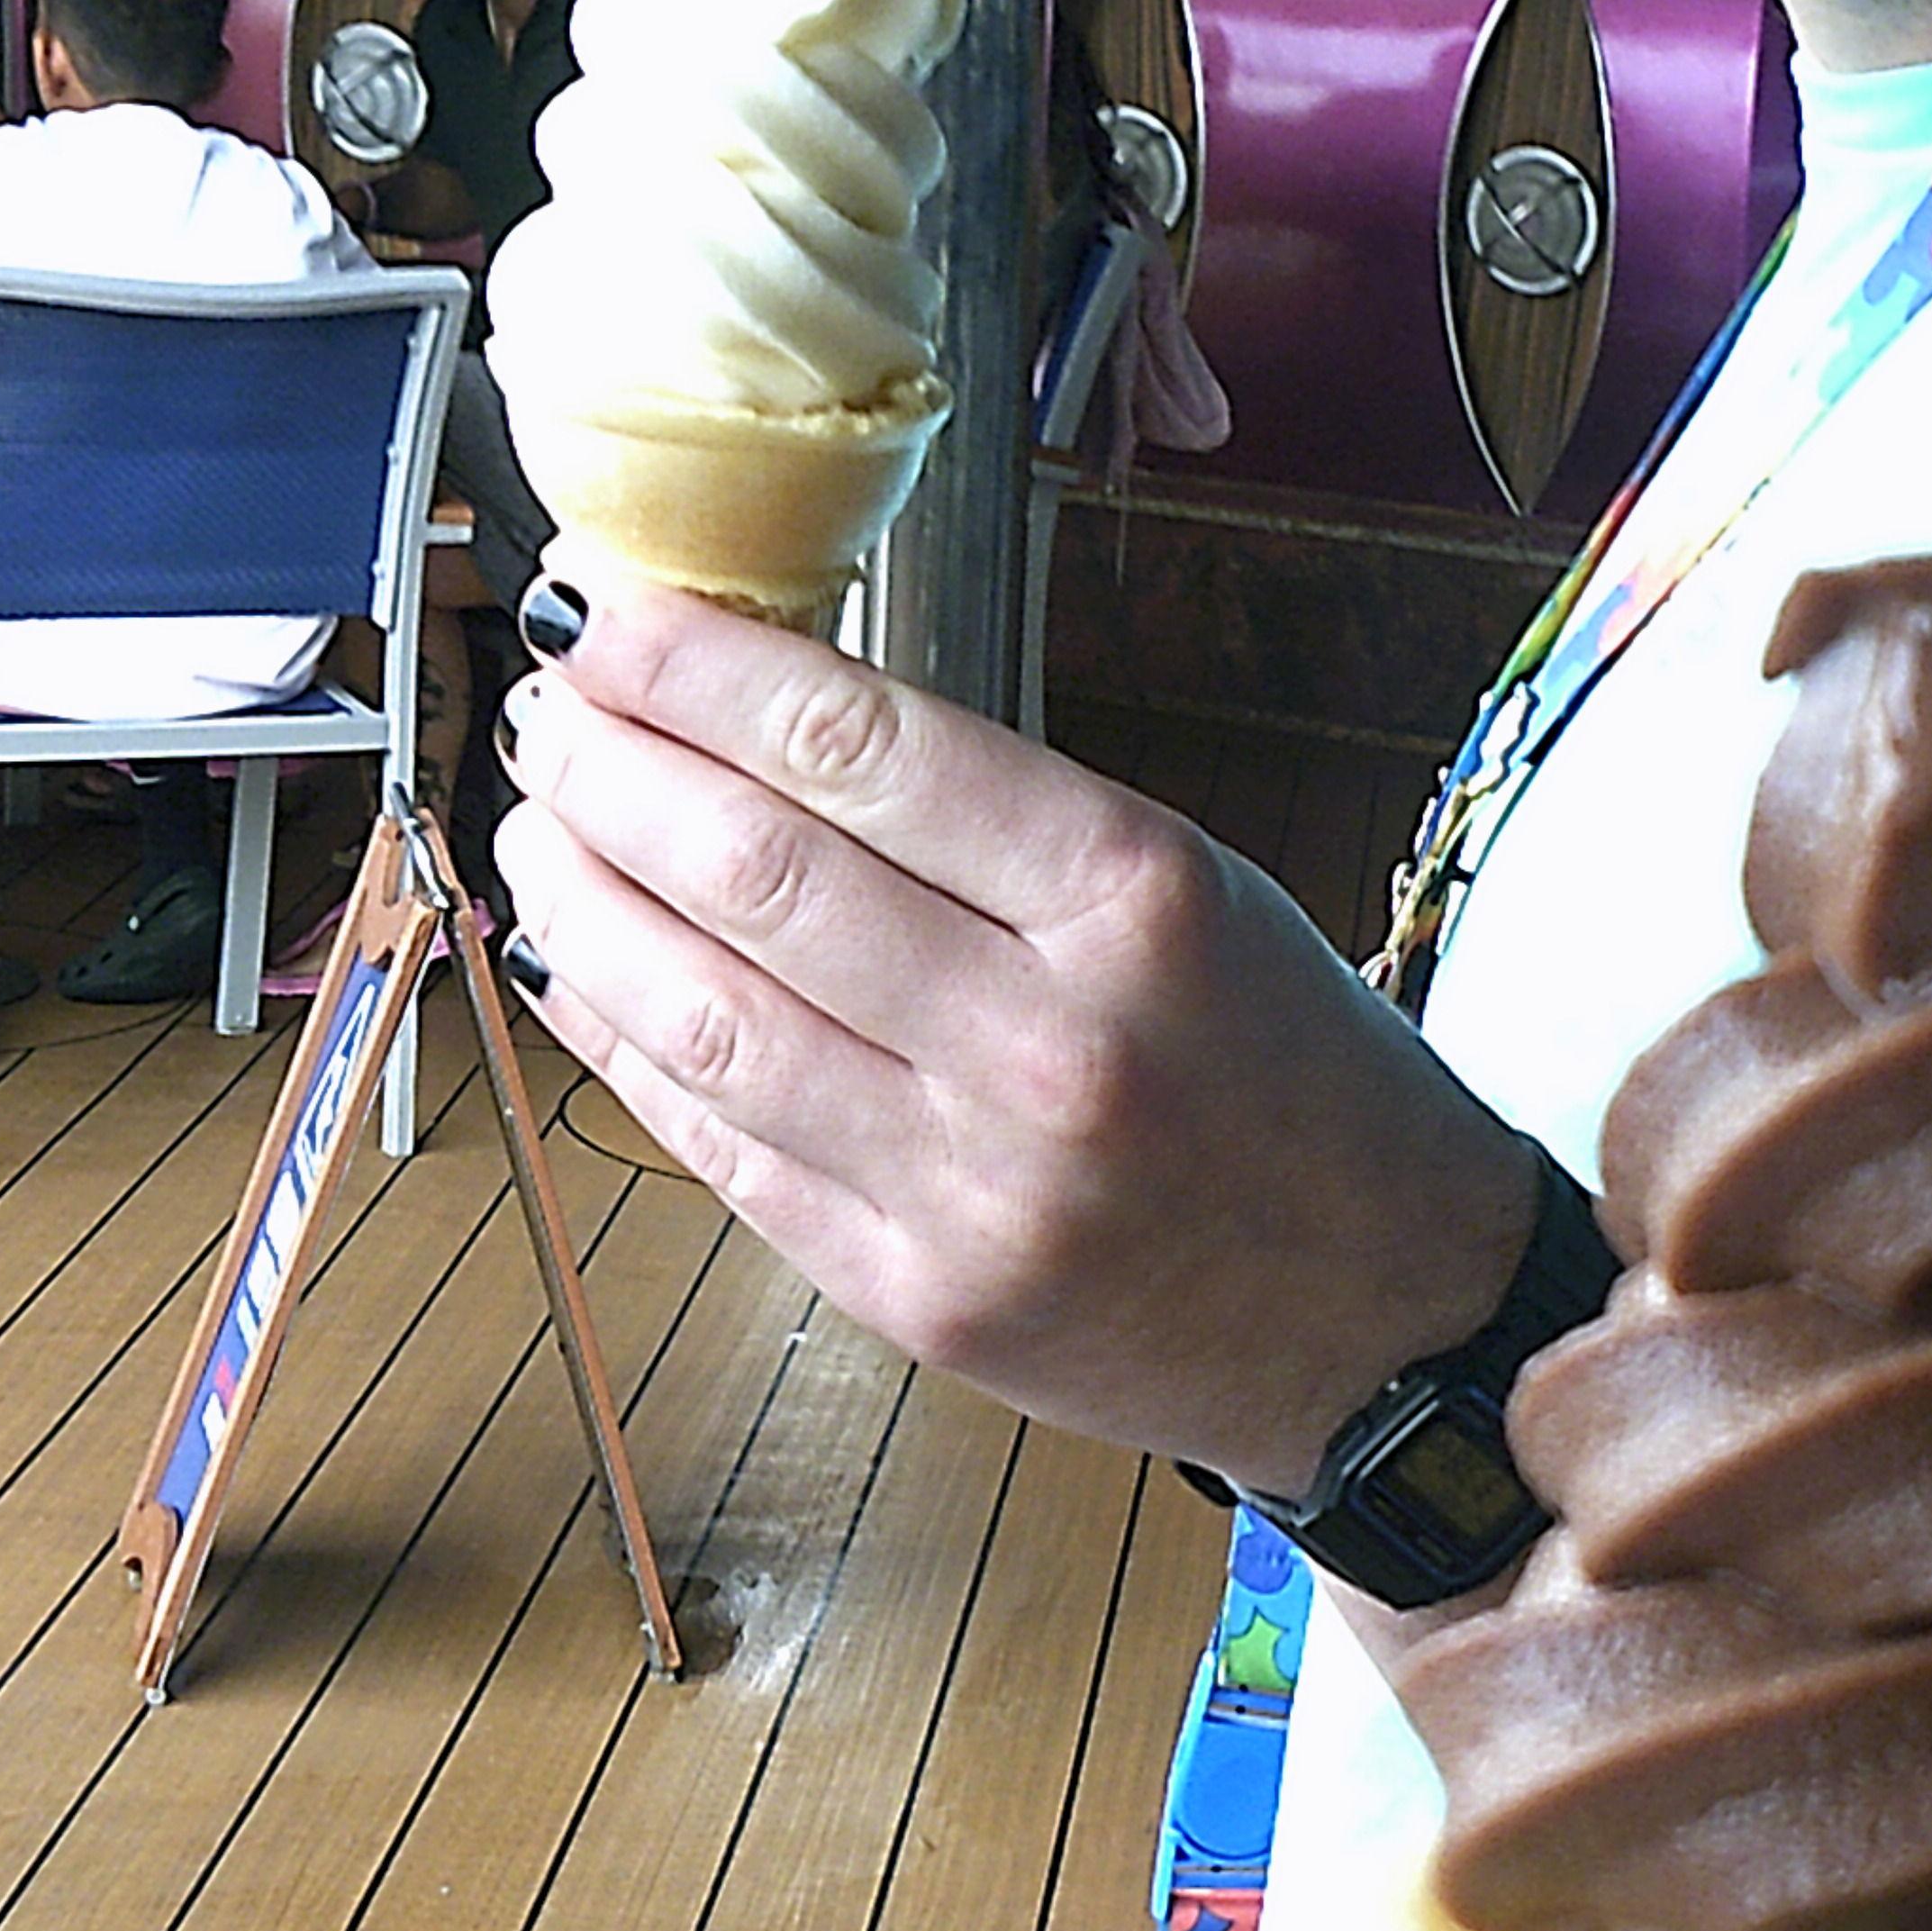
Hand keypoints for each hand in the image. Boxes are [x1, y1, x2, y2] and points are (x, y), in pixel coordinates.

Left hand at [498, 565, 1545, 1482]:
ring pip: (702, 1011)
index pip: (859, 747)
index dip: (697, 666)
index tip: (608, 611)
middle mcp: (1049, 1044)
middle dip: (609, 768)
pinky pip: (721, 1148)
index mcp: (1137, 902)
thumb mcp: (1194, 892)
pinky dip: (623, 1044)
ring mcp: (972, 1190)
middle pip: (753, 870)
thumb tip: (758, 725)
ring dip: (583, 901)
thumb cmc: (1298, 1079)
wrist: (1392, 1319)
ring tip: (539, 830)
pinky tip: (578, 972)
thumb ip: (993, 824)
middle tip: (549, 713)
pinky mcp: (917, 1302)